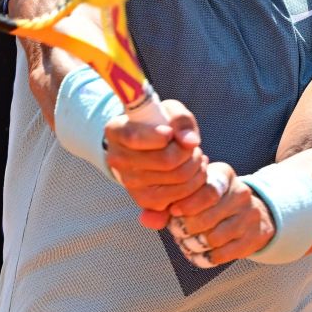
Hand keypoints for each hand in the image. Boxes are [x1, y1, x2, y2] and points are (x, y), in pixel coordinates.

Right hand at [104, 99, 208, 228]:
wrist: (146, 147)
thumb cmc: (158, 124)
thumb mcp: (167, 111)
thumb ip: (180, 120)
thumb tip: (190, 142)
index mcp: (116, 131)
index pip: (134, 137)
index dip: (159, 136)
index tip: (170, 133)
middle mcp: (118, 159)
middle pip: (165, 161)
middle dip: (188, 152)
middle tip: (191, 146)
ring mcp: (129, 183)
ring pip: (177, 179)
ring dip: (195, 167)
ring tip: (194, 157)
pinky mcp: (144, 200)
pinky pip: (179, 197)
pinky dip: (193, 184)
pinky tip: (192, 172)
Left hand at [166, 162, 275, 267]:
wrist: (251, 213)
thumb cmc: (213, 201)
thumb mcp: (195, 192)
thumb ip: (168, 203)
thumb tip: (145, 219)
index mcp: (224, 175)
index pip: (207, 190)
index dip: (188, 204)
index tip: (174, 212)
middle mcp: (241, 193)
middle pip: (209, 216)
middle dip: (187, 228)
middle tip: (177, 233)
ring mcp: (250, 215)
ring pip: (215, 237)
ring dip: (195, 245)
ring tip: (187, 243)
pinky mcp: (254, 237)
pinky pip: (225, 254)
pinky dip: (207, 258)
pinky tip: (199, 254)